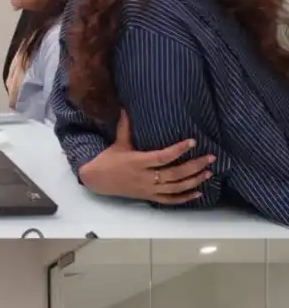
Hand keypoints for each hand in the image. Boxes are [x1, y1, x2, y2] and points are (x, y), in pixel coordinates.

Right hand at [78, 111, 214, 203]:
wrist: (97, 181)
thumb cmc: (108, 160)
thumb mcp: (117, 144)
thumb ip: (125, 127)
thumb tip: (126, 107)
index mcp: (138, 162)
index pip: (163, 157)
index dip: (179, 150)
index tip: (193, 142)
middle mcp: (145, 177)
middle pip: (174, 174)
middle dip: (195, 166)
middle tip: (211, 158)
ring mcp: (148, 189)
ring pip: (175, 187)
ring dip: (194, 181)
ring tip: (208, 173)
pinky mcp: (148, 196)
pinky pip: (168, 200)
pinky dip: (184, 198)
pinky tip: (198, 193)